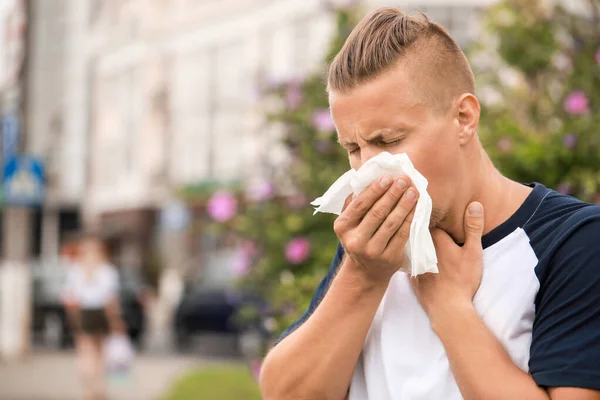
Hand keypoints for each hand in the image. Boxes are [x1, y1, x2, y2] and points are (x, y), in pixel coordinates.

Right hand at [334, 175, 418, 285]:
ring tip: (413, 191)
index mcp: (342, 227)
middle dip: (392, 194)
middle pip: (377, 213)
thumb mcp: (349, 224)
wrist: (365, 272)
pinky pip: (402, 234)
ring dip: (404, 205)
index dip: (375, 190)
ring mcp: (372, 251)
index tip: (388, 177)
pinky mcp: (389, 258)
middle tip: (404, 180)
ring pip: (392, 223)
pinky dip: (410, 219)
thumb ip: (353, 204)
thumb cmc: (359, 238)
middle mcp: (355, 240)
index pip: (360, 205)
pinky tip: (415, 208)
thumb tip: (366, 179)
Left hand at [412, 202, 484, 322]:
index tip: (421, 197)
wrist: (448, 308)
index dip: (424, 207)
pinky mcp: (411, 274)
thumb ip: (473, 228)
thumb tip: (475, 204)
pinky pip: (406, 258)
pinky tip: (406, 249)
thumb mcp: (473, 252)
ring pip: (409, 242)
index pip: (425, 216)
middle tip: (412, 205)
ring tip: (408, 224)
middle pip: (414, 228)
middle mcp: (420, 247)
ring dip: (409, 234)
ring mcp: (414, 261)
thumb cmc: (462, 279)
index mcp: (435, 238)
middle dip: (414, 218)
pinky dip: (406, 252)